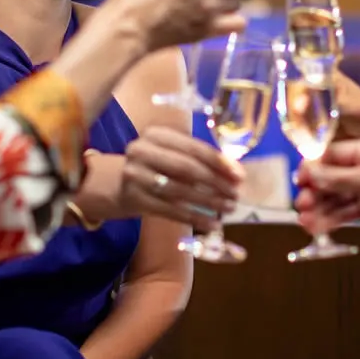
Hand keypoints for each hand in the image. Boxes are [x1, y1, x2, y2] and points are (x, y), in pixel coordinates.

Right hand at [116, 127, 243, 229]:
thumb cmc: (157, 166)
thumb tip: (236, 174)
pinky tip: (211, 224)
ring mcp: (135, 176)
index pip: (194, 148)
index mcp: (156, 134)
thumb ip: (200, 159)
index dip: (219, 162)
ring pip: (180, 192)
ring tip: (227, 209)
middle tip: (236, 195)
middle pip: (187, 169)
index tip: (240, 176)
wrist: (119, 184)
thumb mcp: (173, 153)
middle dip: (216, 183)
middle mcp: (142, 151)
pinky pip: (171, 211)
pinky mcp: (134, 199)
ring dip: (209, 202)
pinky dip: (194, 218)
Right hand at [293, 135, 359, 247]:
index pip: (333, 154)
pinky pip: (344, 211)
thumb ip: (337, 177)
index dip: (314, 167)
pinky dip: (330, 218)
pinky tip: (317, 226)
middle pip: (331, 177)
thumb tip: (309, 172)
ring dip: (320, 208)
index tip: (298, 180)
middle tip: (301, 204)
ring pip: (336, 196)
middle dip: (315, 191)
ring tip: (305, 220)